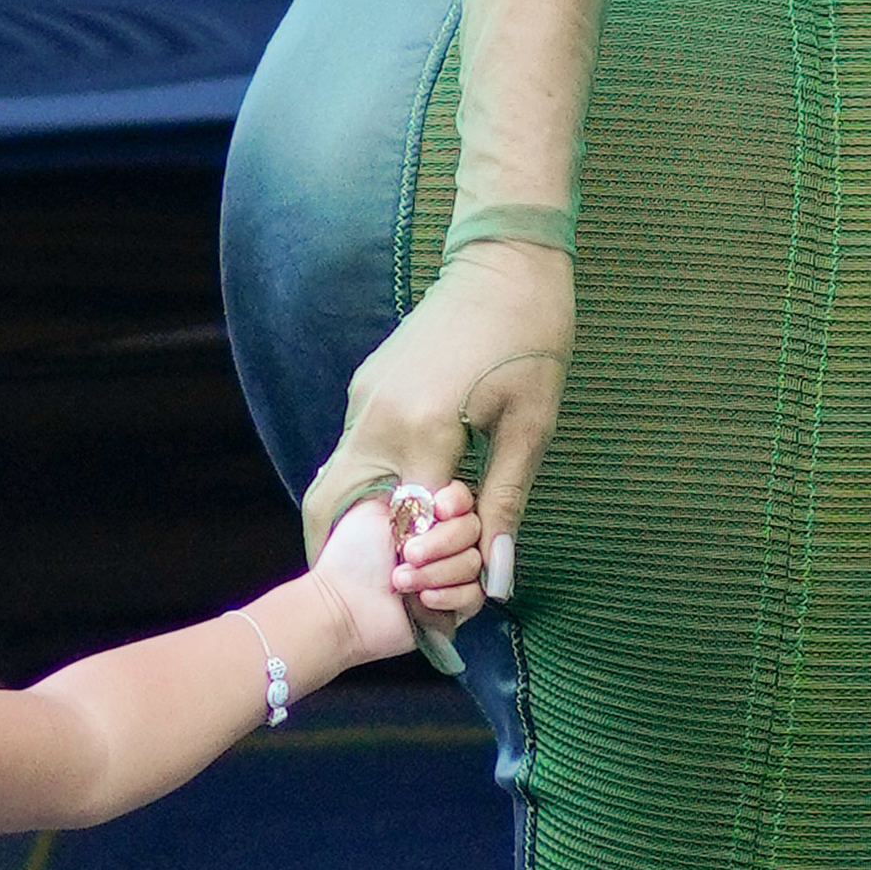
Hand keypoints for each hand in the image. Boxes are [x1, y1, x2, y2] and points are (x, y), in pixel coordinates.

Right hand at [301, 243, 574, 593]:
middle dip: (350, 556)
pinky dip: (369, 486)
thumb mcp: (531, 428)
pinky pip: (356, 450)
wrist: (504, 261)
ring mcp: (364, 399)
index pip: (403, 527)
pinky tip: (400, 506)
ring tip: (393, 560)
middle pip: (337, 507)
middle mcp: (376, 416)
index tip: (433, 609)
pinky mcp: (367, 387)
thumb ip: (505, 503)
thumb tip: (498, 575)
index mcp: (420, 429)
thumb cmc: (533, 339)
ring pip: (342, 479)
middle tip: (375, 599)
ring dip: (362, 521)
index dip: (418, 571)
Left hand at [310, 482, 485, 663]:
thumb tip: (444, 488)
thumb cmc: (352, 556)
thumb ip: (416, 492)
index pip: (463, 499)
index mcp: (428, 513)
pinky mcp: (455, 606)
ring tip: (399, 580)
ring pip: (474, 563)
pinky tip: (422, 598)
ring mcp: (452, 573)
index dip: (456, 502)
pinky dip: (448, 595)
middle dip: (441, 542)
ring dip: (435, 572)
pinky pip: (474, 596)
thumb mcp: (376, 508)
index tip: (438, 510)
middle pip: (473, 529)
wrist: (341, 603)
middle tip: (407, 553)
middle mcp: (445, 540)